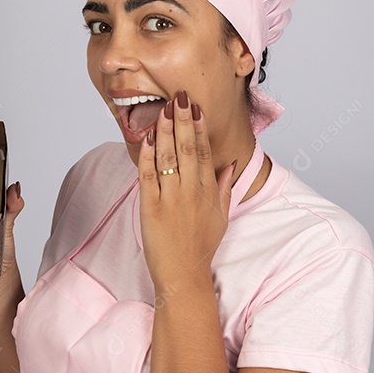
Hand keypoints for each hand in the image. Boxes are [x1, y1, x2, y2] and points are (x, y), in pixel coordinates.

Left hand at [137, 90, 235, 291]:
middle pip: (187, 148)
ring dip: (164, 131)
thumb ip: (224, 189)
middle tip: (180, 97)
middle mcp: (192, 192)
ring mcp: (172, 200)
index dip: (199, 128)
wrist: (184, 275)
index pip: (204, 152)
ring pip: (168, 158)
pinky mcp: (152, 209)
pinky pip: (148, 177)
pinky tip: (146, 139)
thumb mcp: (221, 217)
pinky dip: (147, 156)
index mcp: (209, 192)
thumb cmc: (201, 248)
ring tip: (163, 109)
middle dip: (183, 120)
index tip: (196, 107)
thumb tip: (228, 166)